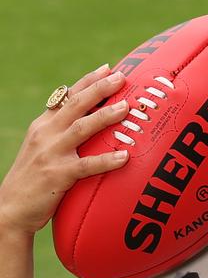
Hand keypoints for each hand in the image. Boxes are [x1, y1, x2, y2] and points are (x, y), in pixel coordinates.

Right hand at [0, 64, 130, 236]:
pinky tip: (124, 156)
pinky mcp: (57, 175)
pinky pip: (86, 165)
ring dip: (105, 116)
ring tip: (127, 107)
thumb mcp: (43, 146)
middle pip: (76, 104)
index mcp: (43, 125)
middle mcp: (46, 134)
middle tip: (121, 77)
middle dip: (99, 89)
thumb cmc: (34, 178)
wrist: (9, 209)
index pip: (67, 95)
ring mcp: (51, 153)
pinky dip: (106, 160)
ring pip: (81, 128)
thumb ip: (61, 130)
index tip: (109, 68)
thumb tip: (92, 116)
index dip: (88, 80)